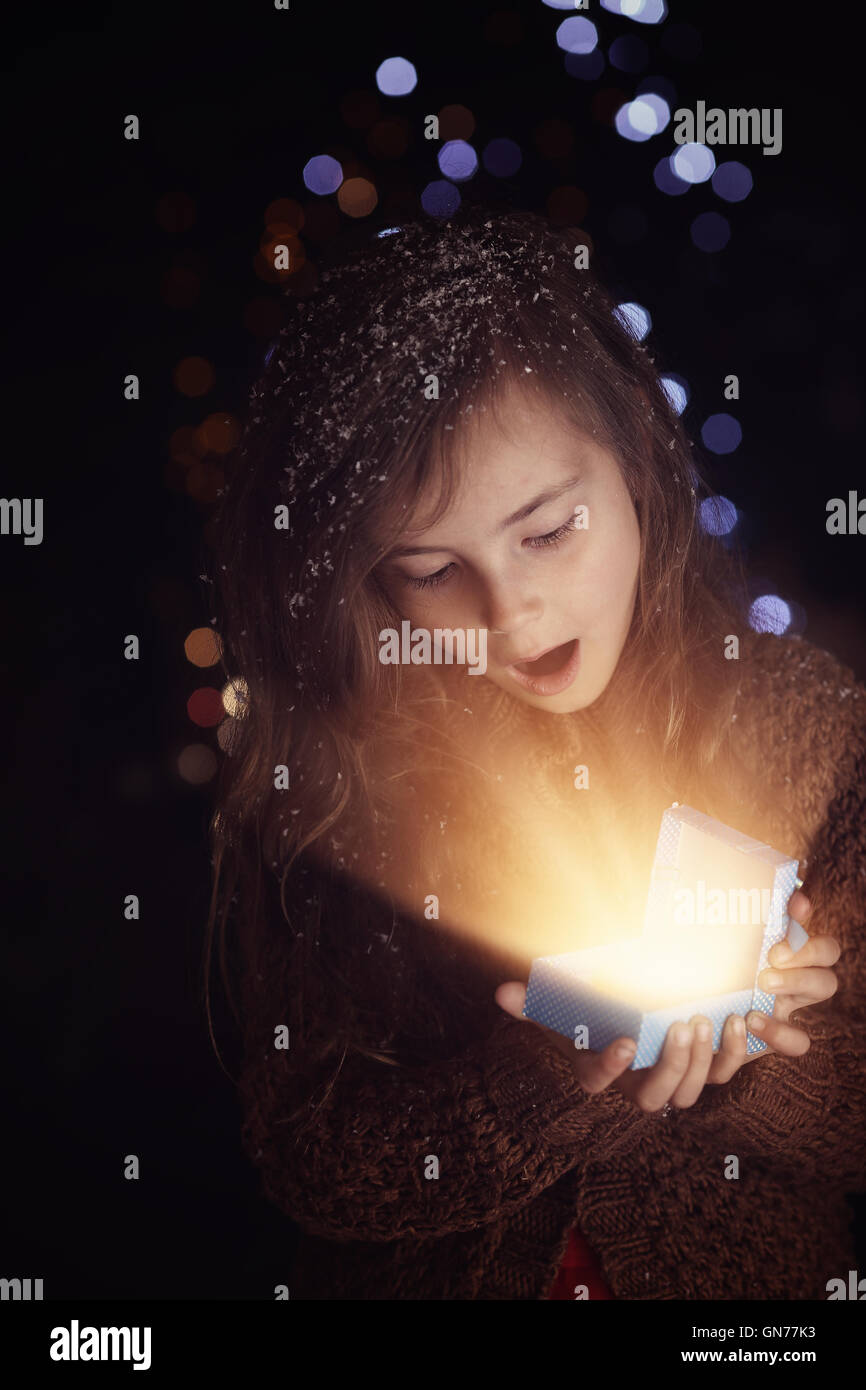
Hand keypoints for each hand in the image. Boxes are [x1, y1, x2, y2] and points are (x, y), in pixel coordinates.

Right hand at [494, 892, 839, 1112]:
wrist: (622, 1023)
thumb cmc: (589, 1018)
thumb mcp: (558, 1009)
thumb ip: (532, 1003)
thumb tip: (501, 993)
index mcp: (598, 1074)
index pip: (599, 1082)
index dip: (613, 1067)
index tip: (626, 1041)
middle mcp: (635, 1087)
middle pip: (656, 1097)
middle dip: (672, 1065)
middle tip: (682, 1024)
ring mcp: (672, 1082)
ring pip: (691, 1094)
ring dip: (702, 1062)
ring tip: (706, 1020)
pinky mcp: (701, 1069)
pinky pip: (723, 1075)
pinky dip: (733, 1054)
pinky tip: (737, 1021)